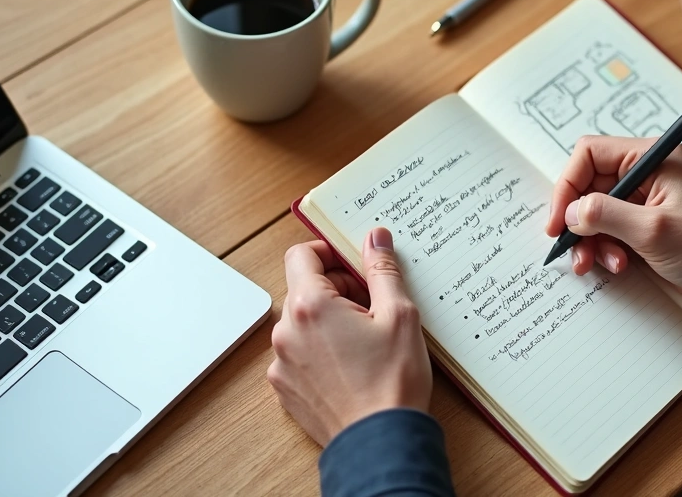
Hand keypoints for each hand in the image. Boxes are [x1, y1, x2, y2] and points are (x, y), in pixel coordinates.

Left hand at [267, 227, 431, 445]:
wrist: (380, 443)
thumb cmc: (391, 382)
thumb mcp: (399, 315)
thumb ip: (383, 270)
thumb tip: (375, 238)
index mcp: (309, 306)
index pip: (302, 254)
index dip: (329, 252)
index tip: (353, 263)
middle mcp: (285, 332)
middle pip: (303, 289)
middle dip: (336, 289)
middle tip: (373, 305)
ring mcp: (282, 363)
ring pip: (302, 324)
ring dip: (329, 321)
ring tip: (366, 340)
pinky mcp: (285, 389)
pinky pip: (299, 354)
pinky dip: (321, 351)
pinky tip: (352, 365)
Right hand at [546, 135, 681, 313]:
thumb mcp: (654, 230)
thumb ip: (606, 216)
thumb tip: (571, 212)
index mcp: (652, 158)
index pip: (590, 155)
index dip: (568, 185)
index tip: (560, 219)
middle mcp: (645, 174)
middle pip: (588, 185)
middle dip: (578, 219)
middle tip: (571, 246)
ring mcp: (644, 200)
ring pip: (594, 212)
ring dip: (590, 239)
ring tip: (598, 263)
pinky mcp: (643, 224)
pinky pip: (608, 231)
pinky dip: (604, 249)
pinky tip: (617, 265)